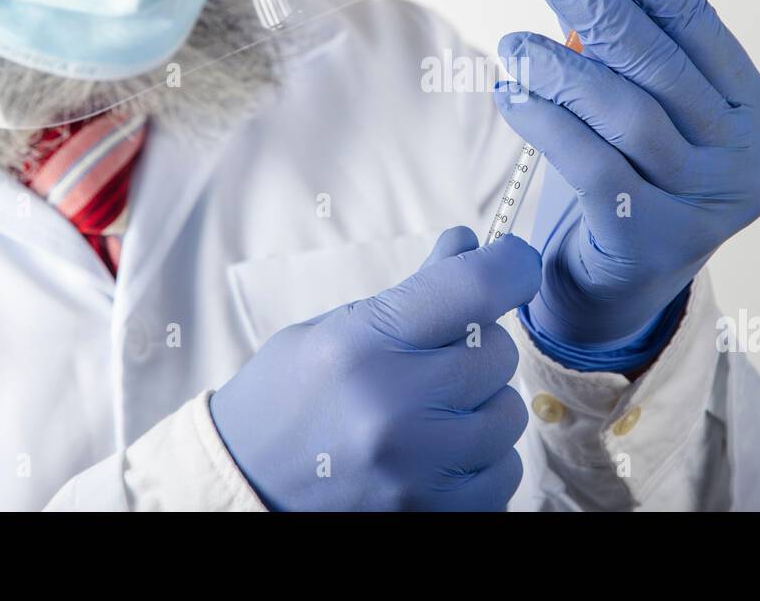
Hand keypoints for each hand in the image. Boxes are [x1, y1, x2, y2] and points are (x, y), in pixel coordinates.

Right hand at [209, 228, 540, 510]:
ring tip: (430, 412)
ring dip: (481, 406)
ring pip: (509, 414)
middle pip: (498, 352)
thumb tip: (470, 246)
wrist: (244, 487)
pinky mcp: (435, 513)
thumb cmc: (286, 401)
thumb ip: (412, 293)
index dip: (510, 266)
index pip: (474, 287)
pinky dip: (482, 459)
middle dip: (476, 347)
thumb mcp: (334, 330)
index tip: (515, 264)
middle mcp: (395, 407)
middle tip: (433, 360)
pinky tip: (437, 452)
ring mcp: (418, 470)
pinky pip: (506, 471)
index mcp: (364, 345)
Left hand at [494, 0, 759, 354]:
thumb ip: (622, 44)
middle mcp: (743, 158)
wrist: (618, 282)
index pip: (702, 29)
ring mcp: (705, 204)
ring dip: (565, 69)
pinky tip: (514, 95)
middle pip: (666, 68)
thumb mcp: (641, 106)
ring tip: (516, 44)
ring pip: (630, 116)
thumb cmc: (631, 176)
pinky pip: (593, 165)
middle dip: (605, 11)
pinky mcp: (654, 239)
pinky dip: (547, 123)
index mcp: (754, 111)